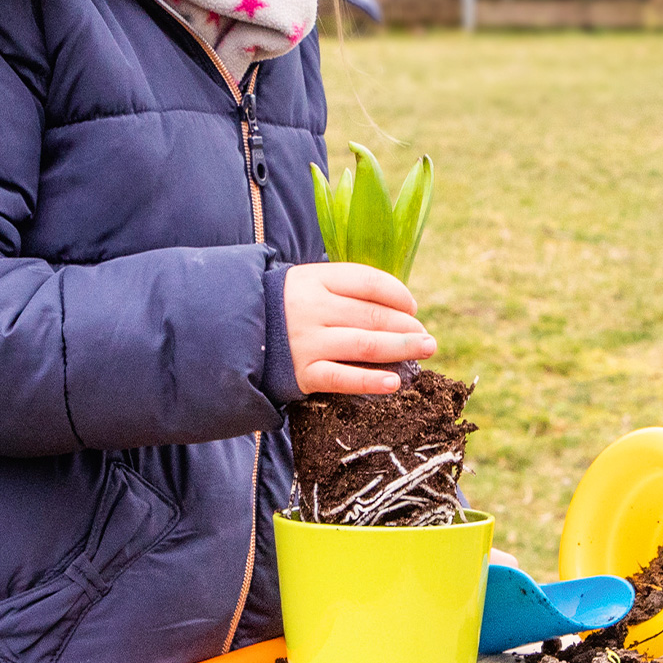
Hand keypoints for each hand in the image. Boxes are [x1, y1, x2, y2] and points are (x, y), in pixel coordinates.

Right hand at [284, 262, 436, 396]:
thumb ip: (346, 290)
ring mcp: (307, 342)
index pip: (368, 282)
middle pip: (372, 315)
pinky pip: (342, 378)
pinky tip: (394, 383)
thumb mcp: (309, 285)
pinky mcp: (302, 374)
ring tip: (426, 349)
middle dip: (407, 326)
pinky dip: (370, 381)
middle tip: (426, 336)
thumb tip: (400, 307)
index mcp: (315, 279)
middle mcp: (312, 309)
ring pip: (365, 344)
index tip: (412, 307)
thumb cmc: (286, 309)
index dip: (398, 294)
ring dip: (402, 347)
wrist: (235, 335)